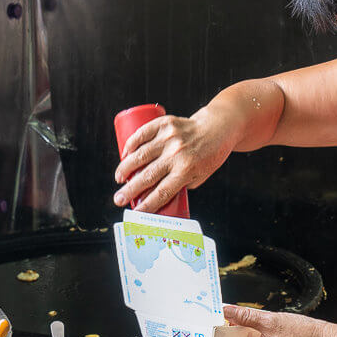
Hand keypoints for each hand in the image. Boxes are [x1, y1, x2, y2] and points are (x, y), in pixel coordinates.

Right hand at [113, 110, 235, 213]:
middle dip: (129, 191)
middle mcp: (177, 154)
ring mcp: (169, 137)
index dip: (147, 205)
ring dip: (125, 169)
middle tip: (118, 199)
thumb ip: (180, 184)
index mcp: (187, 170)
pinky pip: (142, 134)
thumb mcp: (201, 175)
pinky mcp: (165, 123)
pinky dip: (130, 144)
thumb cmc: (210, 155)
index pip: (162, 192)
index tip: (135, 213)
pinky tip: (124, 154)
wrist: (218, 128)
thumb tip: (157, 195)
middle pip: (147, 176)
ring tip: (119, 178)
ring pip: (140, 155)